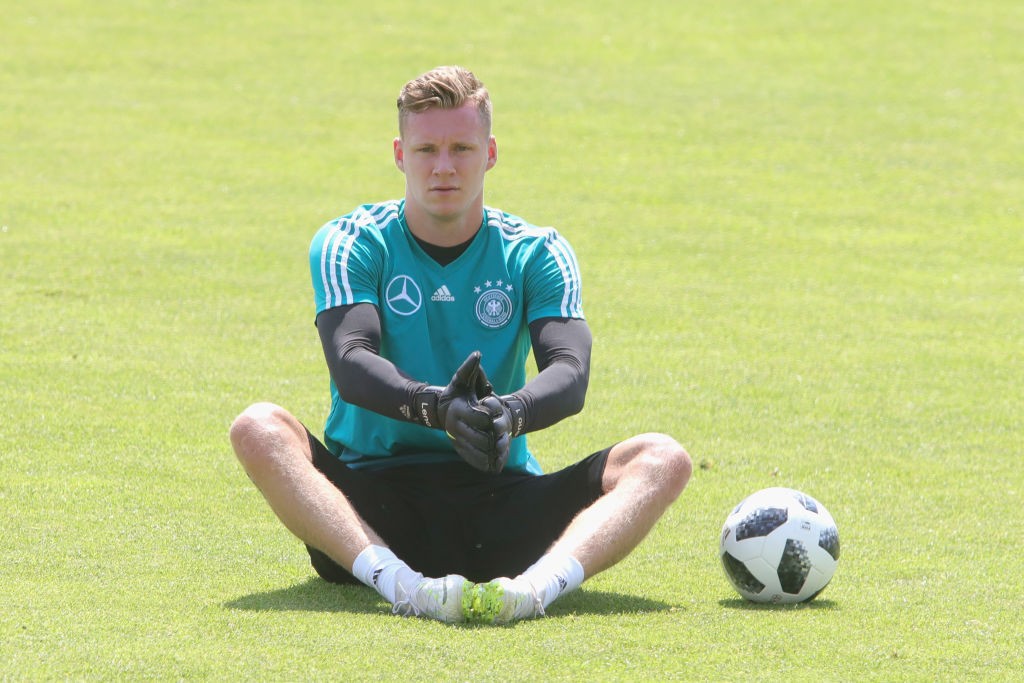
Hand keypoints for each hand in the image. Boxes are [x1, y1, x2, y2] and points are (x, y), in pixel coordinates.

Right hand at [412, 353, 501, 471]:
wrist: (438, 411)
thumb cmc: (454, 393)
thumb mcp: (460, 379)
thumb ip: (469, 368)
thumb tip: (477, 354)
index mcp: (459, 411)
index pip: (480, 418)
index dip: (493, 417)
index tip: (498, 414)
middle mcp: (456, 428)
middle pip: (480, 438)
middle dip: (495, 437)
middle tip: (504, 434)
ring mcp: (457, 441)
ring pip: (477, 452)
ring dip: (492, 452)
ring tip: (502, 448)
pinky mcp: (459, 450)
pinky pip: (473, 460)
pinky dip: (486, 463)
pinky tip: (495, 461)